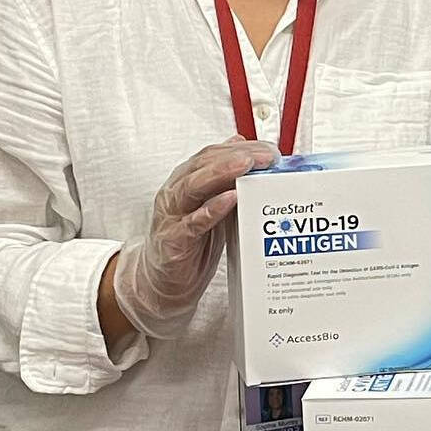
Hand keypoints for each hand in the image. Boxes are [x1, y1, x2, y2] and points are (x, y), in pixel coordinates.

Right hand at [112, 136, 278, 338]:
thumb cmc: (191, 243)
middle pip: (204, 165)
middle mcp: (176, 193)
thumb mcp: (211, 206)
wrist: (162, 282)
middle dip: (237, 156)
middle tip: (266, 155)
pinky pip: (192, 223)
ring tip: (246, 165)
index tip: (269, 149)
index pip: (212, 155)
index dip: (241, 148)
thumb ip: (225, 181)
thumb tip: (242, 148)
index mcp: (186, 182)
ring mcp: (172, 216)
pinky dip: (211, 209)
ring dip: (222, 173)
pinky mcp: (173, 241)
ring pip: (194, 186)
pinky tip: (230, 200)